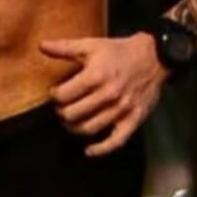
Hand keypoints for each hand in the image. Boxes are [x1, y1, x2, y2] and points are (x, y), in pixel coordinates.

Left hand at [39, 32, 167, 154]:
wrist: (154, 57)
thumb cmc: (119, 52)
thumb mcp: (92, 45)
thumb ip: (65, 48)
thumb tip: (41, 46)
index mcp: (96, 76)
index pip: (63, 95)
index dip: (54, 95)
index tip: (56, 93)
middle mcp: (108, 95)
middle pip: (72, 114)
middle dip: (62, 112)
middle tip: (62, 108)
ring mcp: (121, 110)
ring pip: (89, 129)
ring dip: (74, 128)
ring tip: (71, 122)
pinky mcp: (133, 120)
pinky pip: (116, 142)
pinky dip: (100, 150)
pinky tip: (88, 151)